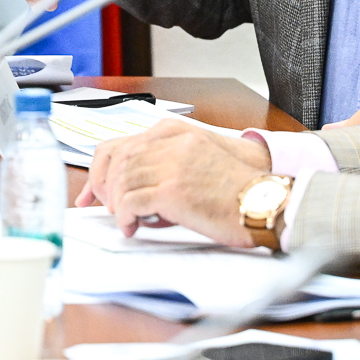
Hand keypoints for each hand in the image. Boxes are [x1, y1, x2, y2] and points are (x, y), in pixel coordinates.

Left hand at [75, 117, 270, 244]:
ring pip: (121, 182)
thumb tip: (135, 186)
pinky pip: (131, 203)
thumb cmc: (238, 190)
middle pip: (116, 161)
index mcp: (176, 133)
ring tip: (127, 220)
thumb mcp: (199, 161)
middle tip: (106, 208)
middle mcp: (172, 143)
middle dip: (104, 187)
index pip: (122, 143)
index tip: (94, 191)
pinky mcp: (173, 190)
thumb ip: (167, 164)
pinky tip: (132, 227)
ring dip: (117, 205)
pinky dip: (125, 217)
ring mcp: (172, 165)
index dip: (101, 169)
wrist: (265, 202)